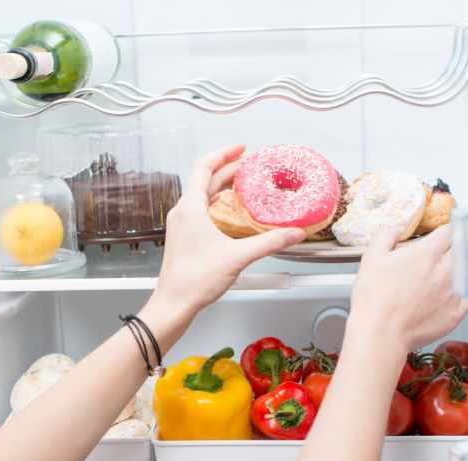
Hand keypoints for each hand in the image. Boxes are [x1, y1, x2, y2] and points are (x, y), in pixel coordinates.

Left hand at [148, 145, 306, 323]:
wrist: (173, 304)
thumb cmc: (194, 280)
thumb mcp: (238, 257)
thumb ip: (269, 243)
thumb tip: (294, 233)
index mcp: (190, 207)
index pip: (204, 166)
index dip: (224, 153)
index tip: (242, 149)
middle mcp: (183, 212)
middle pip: (205, 179)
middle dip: (228, 169)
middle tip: (250, 166)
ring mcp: (181, 225)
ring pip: (201, 195)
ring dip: (222, 186)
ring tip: (243, 184)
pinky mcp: (184, 237)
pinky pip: (200, 210)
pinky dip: (217, 203)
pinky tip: (231, 213)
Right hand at [349, 224, 467, 353]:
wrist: (381, 332)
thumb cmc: (375, 298)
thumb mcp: (372, 257)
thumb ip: (386, 235)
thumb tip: (396, 229)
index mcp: (427, 253)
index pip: (449, 231)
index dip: (446, 231)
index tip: (443, 236)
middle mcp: (445, 269)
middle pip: (465, 248)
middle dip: (458, 247)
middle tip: (450, 252)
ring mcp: (454, 291)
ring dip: (466, 266)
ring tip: (457, 270)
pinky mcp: (457, 312)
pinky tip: (464, 289)